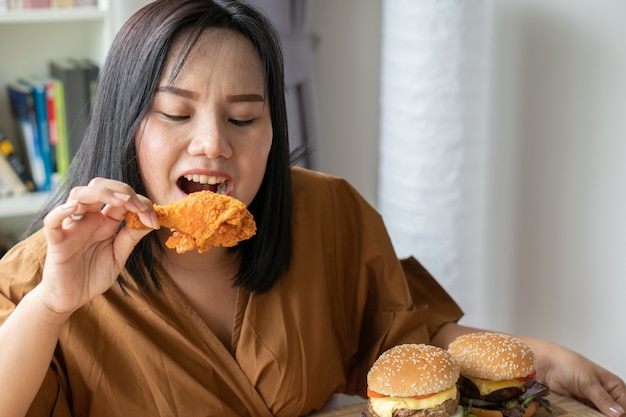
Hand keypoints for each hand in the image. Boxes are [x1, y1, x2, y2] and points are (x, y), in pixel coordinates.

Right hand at [38, 178, 158, 320]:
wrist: (72, 298)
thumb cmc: (94, 275)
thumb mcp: (119, 255)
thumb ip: (131, 237)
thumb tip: (152, 220)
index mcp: (106, 220)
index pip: (122, 198)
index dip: (141, 203)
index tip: (155, 220)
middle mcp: (89, 218)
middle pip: (101, 187)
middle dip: (123, 191)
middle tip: (139, 206)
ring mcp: (72, 227)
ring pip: (79, 195)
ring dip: (101, 192)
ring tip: (121, 201)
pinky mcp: (56, 241)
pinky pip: (52, 221)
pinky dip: (60, 211)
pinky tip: (74, 208)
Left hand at [528, 338, 625, 416]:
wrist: (547, 365)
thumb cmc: (569, 365)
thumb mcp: (589, 382)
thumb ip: (603, 399)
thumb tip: (619, 414)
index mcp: (615, 387)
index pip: (625, 407)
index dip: (621, 415)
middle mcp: (607, 396)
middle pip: (614, 414)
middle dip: (608, 416)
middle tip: (595, 413)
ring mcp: (594, 403)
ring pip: (601, 416)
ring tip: (587, 413)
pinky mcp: (582, 407)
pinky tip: (583, 415)